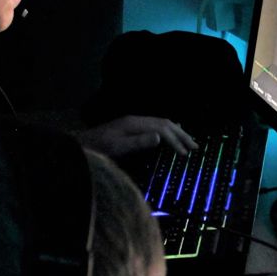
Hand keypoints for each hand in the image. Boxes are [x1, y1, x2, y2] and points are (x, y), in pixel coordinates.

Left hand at [80, 115, 197, 157]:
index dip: (175, 141)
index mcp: (135, 123)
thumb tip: (160, 137)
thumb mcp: (117, 147)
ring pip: (161, 123)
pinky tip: (170, 135)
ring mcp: (133, 123)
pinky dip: (167, 131)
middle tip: (196, 147)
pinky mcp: (131, 128)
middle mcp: (136, 120)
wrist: (80, 146)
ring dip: (176, 133)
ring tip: (189, 142)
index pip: (162, 129)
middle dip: (181, 135)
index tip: (185, 155)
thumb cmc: (97, 150)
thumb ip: (138, 142)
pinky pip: (155, 126)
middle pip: (165, 123)